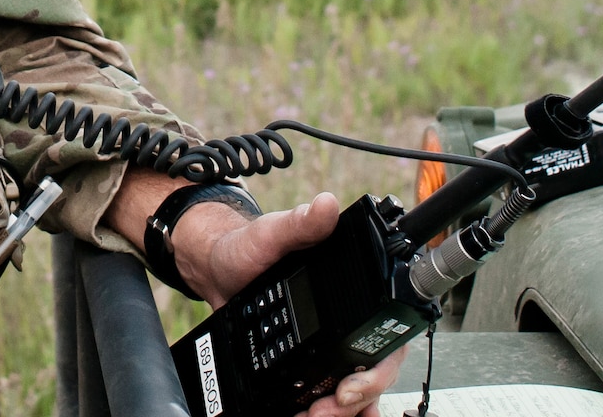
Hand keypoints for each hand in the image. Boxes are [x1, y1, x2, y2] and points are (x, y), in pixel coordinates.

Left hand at [174, 192, 405, 416]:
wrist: (216, 267)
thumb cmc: (247, 247)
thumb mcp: (272, 234)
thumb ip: (300, 224)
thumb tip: (326, 206)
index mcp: (351, 295)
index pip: (386, 337)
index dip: (379, 366)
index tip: (353, 382)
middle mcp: (347, 323)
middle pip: (373, 373)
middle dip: (359, 398)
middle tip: (332, 405)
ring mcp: (328, 346)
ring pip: (353, 392)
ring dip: (343, 410)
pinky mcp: (307, 362)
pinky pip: (326, 394)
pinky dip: (326, 410)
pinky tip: (311, 416)